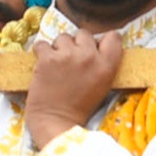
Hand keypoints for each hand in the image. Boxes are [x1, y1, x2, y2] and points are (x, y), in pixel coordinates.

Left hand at [23, 20, 125, 146]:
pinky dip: (41, 52)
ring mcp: (67, 56)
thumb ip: (102, 64)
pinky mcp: (47, 58)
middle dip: (77, 44)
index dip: (102, 40)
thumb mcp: (102, 86)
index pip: (113, 37)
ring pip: (63, 37)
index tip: (94, 47)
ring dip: (58, 48)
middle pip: (84, 34)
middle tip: (71, 60)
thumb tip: (94, 47)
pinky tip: (43, 65)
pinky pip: (42, 44)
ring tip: (56, 64)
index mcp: (107, 65)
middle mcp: (89, 57)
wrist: (56, 122)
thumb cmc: (79, 108)